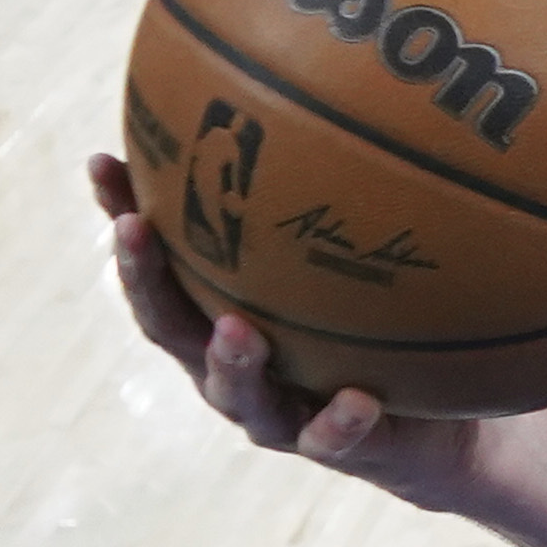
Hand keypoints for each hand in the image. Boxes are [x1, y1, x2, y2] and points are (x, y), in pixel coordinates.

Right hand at [88, 151, 466, 480]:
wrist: (443, 427)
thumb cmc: (382, 330)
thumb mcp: (352, 262)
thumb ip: (324, 206)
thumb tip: (302, 99)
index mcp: (219, 316)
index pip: (158, 262)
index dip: (123, 215)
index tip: (104, 162)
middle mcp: (234, 366)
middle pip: (170, 326)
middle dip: (146, 278)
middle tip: (135, 231)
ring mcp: (283, 413)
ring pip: (240, 393)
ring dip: (233, 360)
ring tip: (239, 330)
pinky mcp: (341, 448)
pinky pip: (335, 439)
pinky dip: (340, 421)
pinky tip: (357, 398)